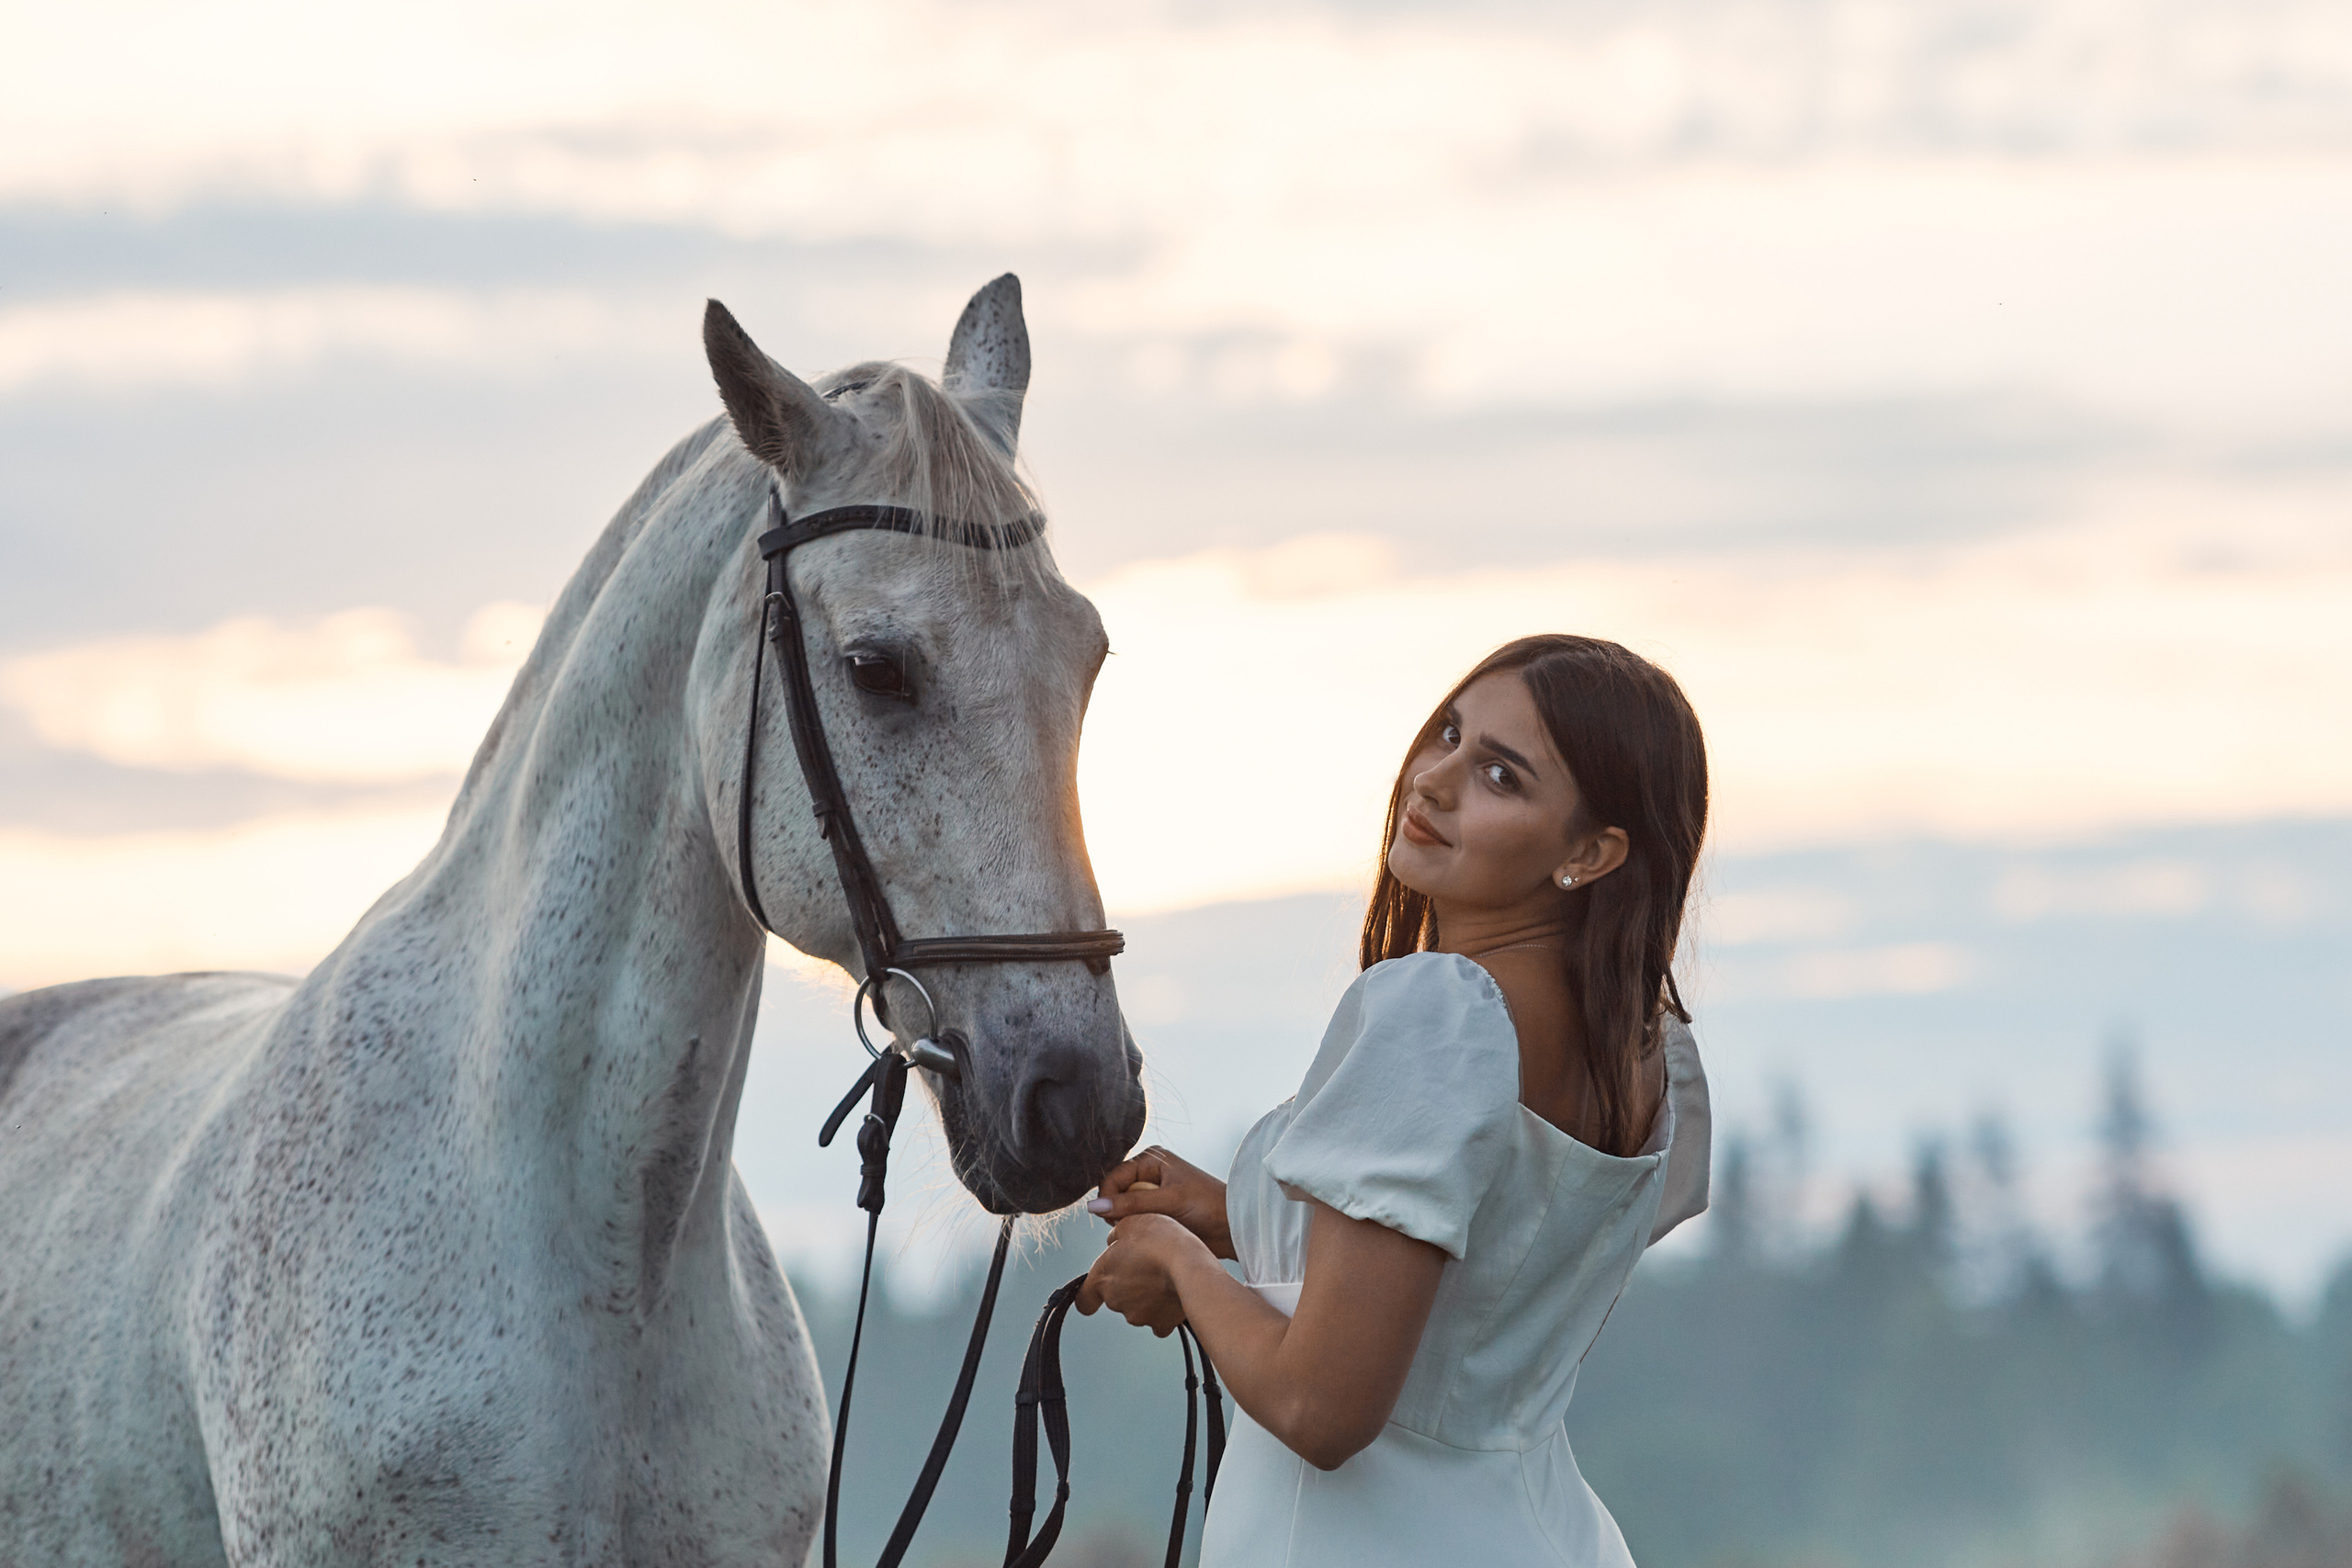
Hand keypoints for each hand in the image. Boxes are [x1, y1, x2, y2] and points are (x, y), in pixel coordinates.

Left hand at [1076, 1213, 1198, 1336]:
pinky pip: (1158, 1321)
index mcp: (1102, 1277)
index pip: (1083, 1300)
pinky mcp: (1160, 1324)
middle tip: (1146, 1266)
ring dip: (1146, 1297)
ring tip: (1164, 1277)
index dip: (1088, 1297)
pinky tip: (1173, 1295)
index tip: (1095, 1294)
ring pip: (1138, 1308)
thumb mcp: (1130, 1223)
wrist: (1188, 1263)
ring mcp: (1138, 1315)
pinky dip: (1163, 1312)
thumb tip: (1115, 1242)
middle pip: (1115, 1298)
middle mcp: (1115, 1301)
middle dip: (1127, 1286)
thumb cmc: (1157, 1239)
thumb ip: (1116, 1236)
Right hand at [1088, 1145, 1234, 1260]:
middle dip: (1121, 1212)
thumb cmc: (1209, 1206)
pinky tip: (1151, 1235)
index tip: (1112, 1218)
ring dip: (1131, 1223)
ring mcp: (1152, 1195)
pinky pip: (1134, 1222)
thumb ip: (1131, 1204)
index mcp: (1151, 1160)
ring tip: (1149, 1229)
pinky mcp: (1156, 1214)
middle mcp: (1149, 1175)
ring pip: (1123, 1211)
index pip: (1113, 1177)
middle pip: (1115, 1195)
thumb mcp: (1169, 1201)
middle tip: (1137, 1224)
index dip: (1109, 1198)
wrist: (1235, 1227)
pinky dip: (1138, 1230)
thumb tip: (1093, 1207)